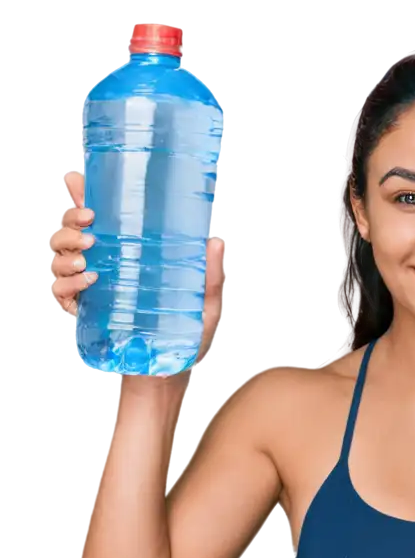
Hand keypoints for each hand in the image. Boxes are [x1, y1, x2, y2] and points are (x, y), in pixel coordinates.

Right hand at [46, 167, 227, 362]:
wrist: (165, 376)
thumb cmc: (185, 339)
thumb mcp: (204, 307)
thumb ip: (211, 278)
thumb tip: (217, 240)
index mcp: (127, 253)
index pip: (94, 215)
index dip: (77, 194)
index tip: (75, 182)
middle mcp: (102, 263)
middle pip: (66, 229)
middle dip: (67, 223)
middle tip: (88, 229)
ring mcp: (88, 287)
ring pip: (55, 255)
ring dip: (64, 253)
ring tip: (87, 262)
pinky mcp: (82, 311)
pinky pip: (56, 292)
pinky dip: (65, 286)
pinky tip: (86, 285)